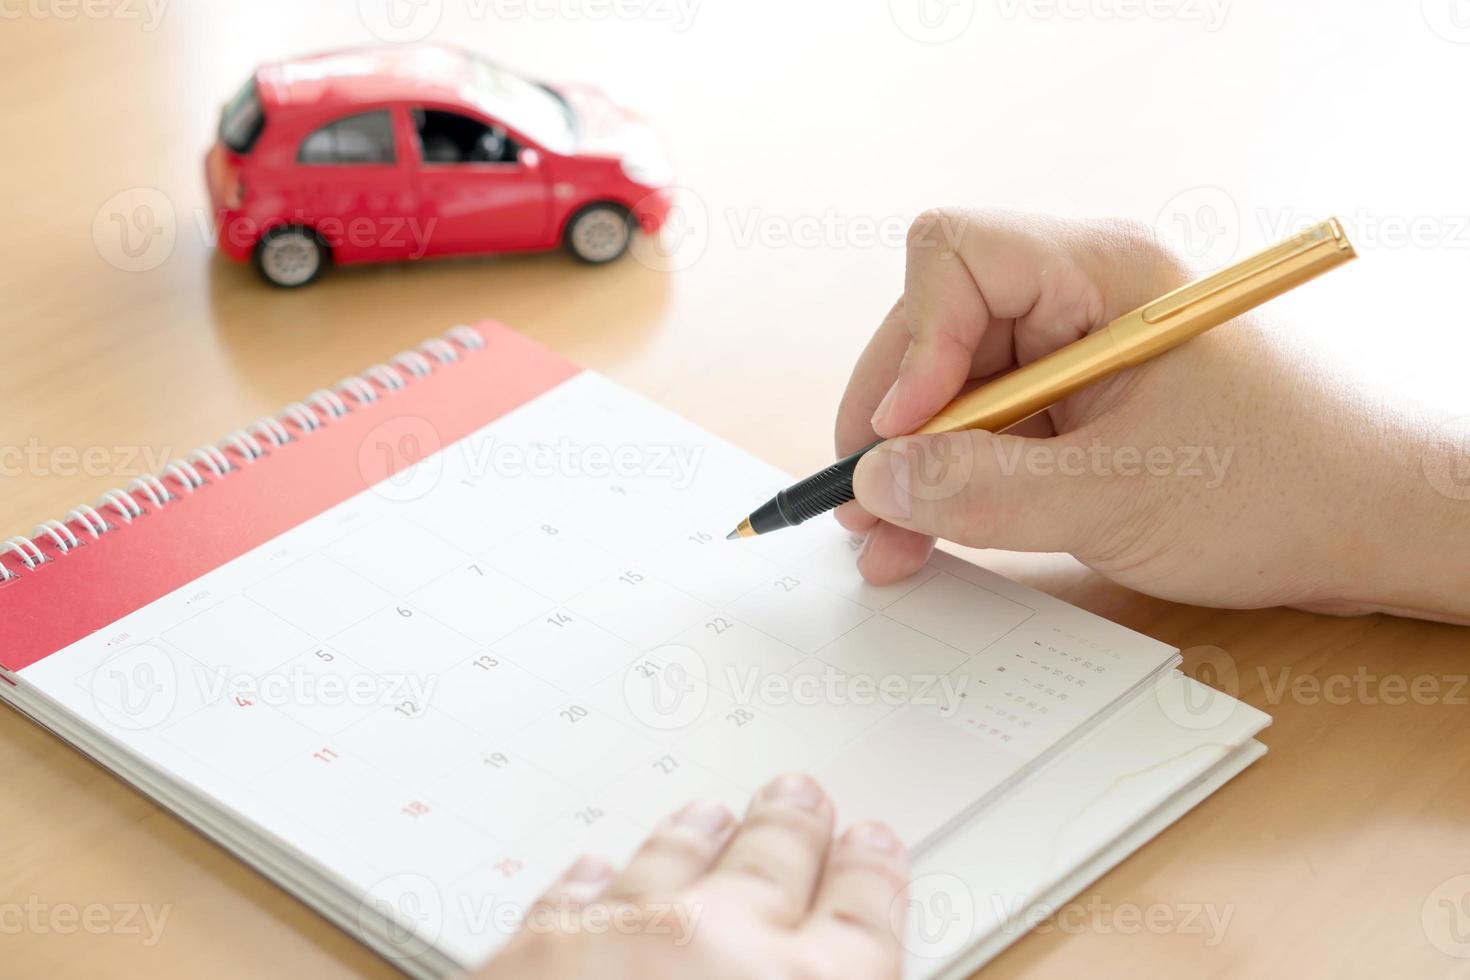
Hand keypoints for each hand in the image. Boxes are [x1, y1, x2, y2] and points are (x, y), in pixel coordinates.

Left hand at [474, 775, 908, 979]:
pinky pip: (573, 893)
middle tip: (797, 796)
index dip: (873, 872)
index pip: (864, 914)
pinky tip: (595, 866)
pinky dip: (591, 876)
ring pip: (672, 858)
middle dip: (790, 826)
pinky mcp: (534, 949)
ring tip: (705, 813)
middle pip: (773, 860)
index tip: (874, 841)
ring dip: (694, 835)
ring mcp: (624, 934)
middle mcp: (726, 944)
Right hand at [836, 209, 1469, 622]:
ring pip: (949, 386)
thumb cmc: (1283, 489)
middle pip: (936, 325)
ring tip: (887, 542)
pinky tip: (926, 536)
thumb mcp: (1121, 496)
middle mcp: (1079, 296)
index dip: (911, 343)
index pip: (956, 255)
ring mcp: (1072, 352)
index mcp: (1104, 271)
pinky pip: (984, 428)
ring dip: (911, 463)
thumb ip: (987, 490)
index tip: (899, 435)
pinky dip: (949, 481)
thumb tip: (877, 478)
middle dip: (893, 418)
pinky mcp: (1073, 406)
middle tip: (865, 503)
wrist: (1369, 528)